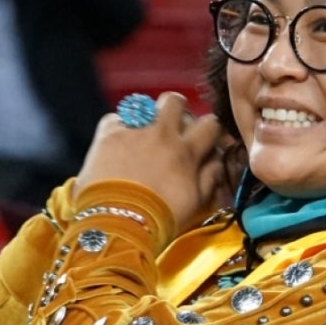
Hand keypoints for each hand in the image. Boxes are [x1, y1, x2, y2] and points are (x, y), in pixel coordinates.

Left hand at [75, 92, 224, 234]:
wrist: (118, 223)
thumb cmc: (160, 218)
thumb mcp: (195, 203)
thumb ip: (209, 178)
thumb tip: (217, 162)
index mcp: (186, 151)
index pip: (210, 124)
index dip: (208, 129)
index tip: (203, 139)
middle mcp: (162, 134)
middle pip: (175, 101)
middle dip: (175, 110)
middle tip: (170, 128)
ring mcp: (133, 130)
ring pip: (144, 105)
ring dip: (145, 118)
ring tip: (140, 137)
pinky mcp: (108, 134)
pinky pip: (115, 118)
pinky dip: (118, 128)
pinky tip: (117, 144)